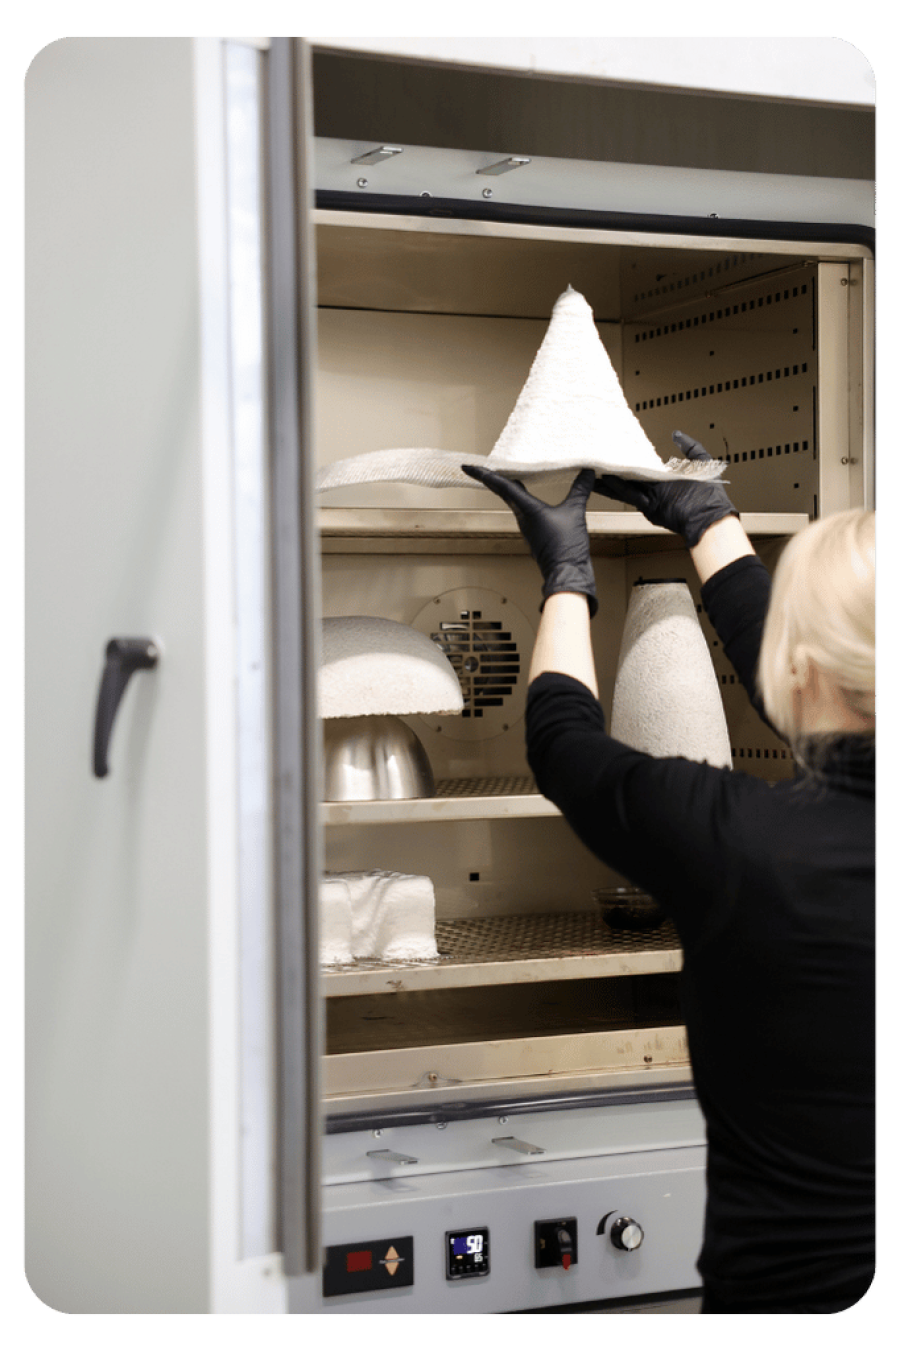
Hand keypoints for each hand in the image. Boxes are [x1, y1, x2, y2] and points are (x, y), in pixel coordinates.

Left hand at [462, 465, 597, 616]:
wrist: (567, 574)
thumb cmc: (565, 548)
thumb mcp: (575, 513)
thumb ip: (580, 490)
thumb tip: (587, 472)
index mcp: (527, 510)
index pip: (502, 486)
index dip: (484, 474)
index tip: (468, 467)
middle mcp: (523, 517)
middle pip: (503, 492)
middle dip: (493, 478)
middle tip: (485, 466)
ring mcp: (528, 526)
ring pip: (513, 502)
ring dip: (508, 488)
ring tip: (507, 474)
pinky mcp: (535, 533)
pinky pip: (524, 510)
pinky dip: (523, 499)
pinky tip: (529, 496)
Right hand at [594, 431, 736, 547]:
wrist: (711, 517)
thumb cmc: (710, 495)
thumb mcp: (702, 462)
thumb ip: (689, 447)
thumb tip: (677, 434)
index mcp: (666, 478)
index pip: (644, 466)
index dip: (631, 459)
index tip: (619, 451)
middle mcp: (657, 489)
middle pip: (630, 477)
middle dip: (614, 471)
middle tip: (599, 462)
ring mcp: (652, 499)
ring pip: (627, 488)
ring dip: (610, 482)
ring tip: (595, 473)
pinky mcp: (651, 508)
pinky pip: (632, 497)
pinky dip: (620, 489)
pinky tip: (608, 481)